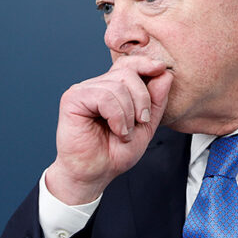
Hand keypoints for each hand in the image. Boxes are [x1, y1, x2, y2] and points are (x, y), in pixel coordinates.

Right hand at [45, 57, 172, 204]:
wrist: (95, 174)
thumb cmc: (115, 152)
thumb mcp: (145, 126)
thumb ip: (155, 101)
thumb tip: (164, 73)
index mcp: (111, 89)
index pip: (128, 64)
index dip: (145, 63)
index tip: (161, 69)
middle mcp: (96, 86)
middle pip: (127, 73)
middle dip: (142, 99)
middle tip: (140, 122)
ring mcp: (82, 91)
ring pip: (117, 85)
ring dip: (129, 114)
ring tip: (124, 133)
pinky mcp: (72, 99)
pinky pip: (104, 96)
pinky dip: (117, 116)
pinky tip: (116, 130)